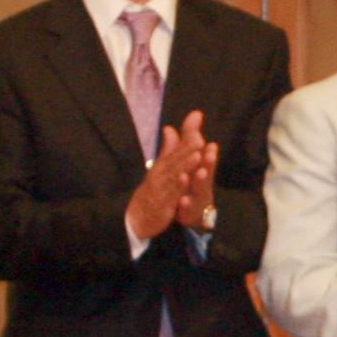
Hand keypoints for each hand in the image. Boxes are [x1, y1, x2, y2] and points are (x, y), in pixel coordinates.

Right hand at [125, 111, 215, 242]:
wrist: (137, 217)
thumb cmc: (152, 190)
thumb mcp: (160, 168)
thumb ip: (169, 149)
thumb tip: (170, 128)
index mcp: (162, 165)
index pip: (176, 147)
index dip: (187, 135)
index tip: (197, 119)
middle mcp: (160, 174)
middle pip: (176, 159)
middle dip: (187, 148)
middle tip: (199, 136)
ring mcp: (161, 189)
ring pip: (174, 175)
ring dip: (185, 166)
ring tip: (196, 155)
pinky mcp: (163, 204)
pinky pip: (171, 194)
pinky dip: (178, 187)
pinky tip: (185, 179)